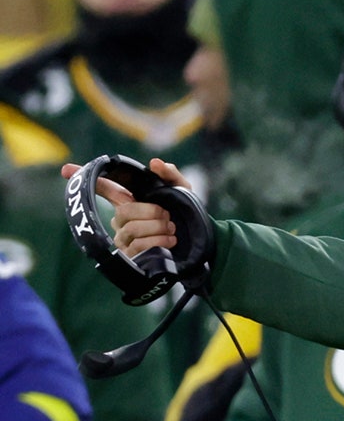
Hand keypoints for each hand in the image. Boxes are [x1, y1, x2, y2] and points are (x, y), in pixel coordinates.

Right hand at [61, 158, 192, 257]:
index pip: (105, 188)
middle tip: (168, 216)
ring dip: (158, 228)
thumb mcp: (183, 192)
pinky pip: (138, 246)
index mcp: (129, 201)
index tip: (67, 169)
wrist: (199, 242)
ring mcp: (124, 239)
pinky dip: (158, 241)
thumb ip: (170, 175)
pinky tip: (169, 241)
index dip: (85, 178)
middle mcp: (121, 220)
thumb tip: (155, 163)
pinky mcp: (131, 257)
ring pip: (132, 229)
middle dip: (152, 212)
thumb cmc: (185, 215)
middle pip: (125, 212)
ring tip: (171, 229)